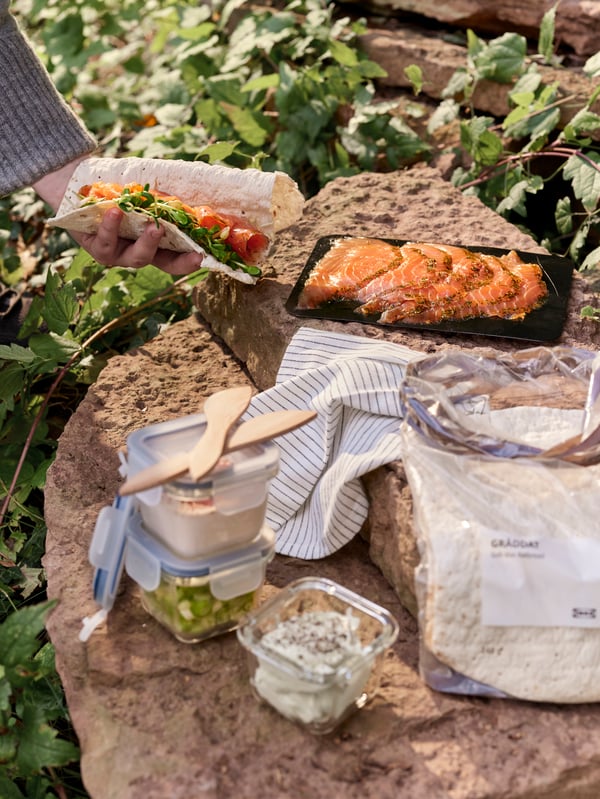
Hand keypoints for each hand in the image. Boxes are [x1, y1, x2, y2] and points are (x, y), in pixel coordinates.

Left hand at [33, 157, 203, 275]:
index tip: (203, 256)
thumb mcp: (142, 193)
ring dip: (147, 242)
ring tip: (152, 225)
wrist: (76, 186)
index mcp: (152, 244)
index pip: (175, 258)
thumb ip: (163, 198)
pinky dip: (112, 226)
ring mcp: (116, 254)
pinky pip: (106, 241)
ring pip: (135, 258)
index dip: (189, 261)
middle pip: (160, 264)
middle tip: (191, 250)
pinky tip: (116, 211)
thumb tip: (193, 191)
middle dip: (177, 260)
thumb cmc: (115, 189)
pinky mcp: (95, 248)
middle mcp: (136, 253)